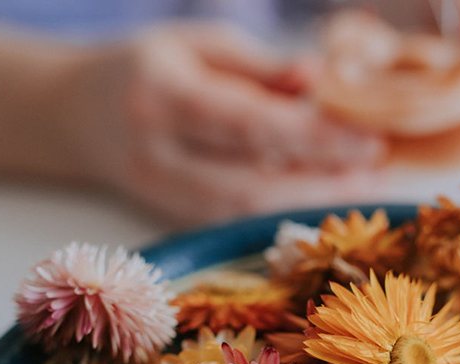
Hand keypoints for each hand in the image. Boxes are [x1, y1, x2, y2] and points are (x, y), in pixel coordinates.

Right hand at [64, 23, 386, 223]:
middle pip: (252, 182)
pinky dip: (285, 214)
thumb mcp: (199, 45)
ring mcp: (160, 194)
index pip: (248, 124)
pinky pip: (237, 222)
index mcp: (161, 96)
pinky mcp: (172, 216)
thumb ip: (259, 68)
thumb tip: (322, 83)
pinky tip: (322, 201)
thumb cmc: (147, 66)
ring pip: (247, 212)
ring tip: (363, 189)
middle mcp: (157, 154)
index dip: (314, 137)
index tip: (371, 139)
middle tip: (381, 172)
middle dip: (324, 182)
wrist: (78, 115)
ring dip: (310, 205)